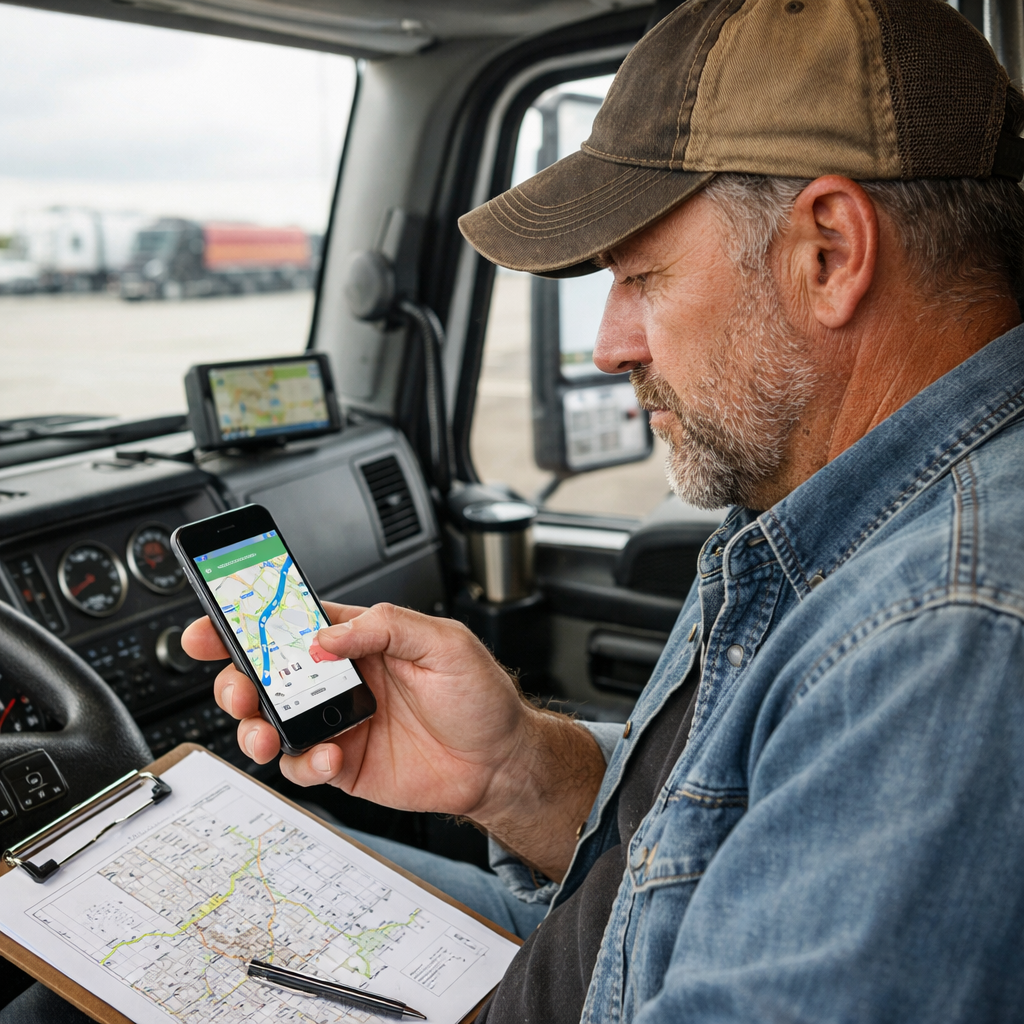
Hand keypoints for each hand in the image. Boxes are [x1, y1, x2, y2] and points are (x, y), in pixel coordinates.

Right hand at [182, 603, 604, 878]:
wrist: (501, 761)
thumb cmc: (479, 696)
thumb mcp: (444, 642)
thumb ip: (385, 626)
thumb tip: (326, 636)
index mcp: (360, 640)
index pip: (293, 623)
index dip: (246, 622)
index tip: (211, 626)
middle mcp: (340, 679)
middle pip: (267, 674)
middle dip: (236, 678)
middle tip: (237, 686)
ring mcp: (338, 723)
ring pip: (271, 722)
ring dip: (255, 725)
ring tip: (264, 729)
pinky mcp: (344, 764)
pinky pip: (301, 765)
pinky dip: (302, 762)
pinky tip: (327, 757)